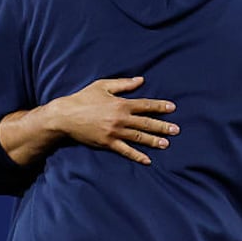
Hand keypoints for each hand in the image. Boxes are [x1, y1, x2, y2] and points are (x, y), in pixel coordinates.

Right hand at [41, 76, 177, 164]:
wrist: (65, 116)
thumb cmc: (83, 98)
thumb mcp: (102, 86)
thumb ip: (123, 84)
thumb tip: (141, 80)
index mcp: (121, 103)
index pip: (145, 105)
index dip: (160, 106)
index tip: (172, 108)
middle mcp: (120, 118)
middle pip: (146, 123)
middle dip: (162, 126)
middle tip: (176, 130)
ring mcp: (114, 132)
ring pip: (138, 137)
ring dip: (154, 141)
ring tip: (166, 144)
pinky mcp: (107, 143)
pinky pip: (125, 151)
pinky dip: (137, 156)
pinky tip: (147, 160)